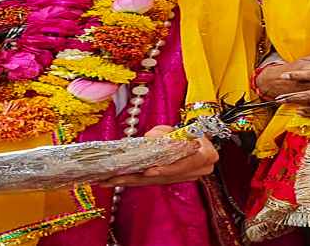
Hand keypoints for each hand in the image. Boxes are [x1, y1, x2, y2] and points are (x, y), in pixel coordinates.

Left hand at [99, 125, 218, 186]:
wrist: (200, 142)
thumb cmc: (189, 132)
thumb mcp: (179, 127)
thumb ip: (165, 133)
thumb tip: (149, 139)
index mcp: (204, 158)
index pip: (183, 166)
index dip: (165, 170)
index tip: (149, 171)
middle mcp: (194, 173)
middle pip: (160, 178)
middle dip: (134, 178)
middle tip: (111, 178)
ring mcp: (181, 179)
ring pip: (151, 182)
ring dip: (127, 181)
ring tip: (105, 181)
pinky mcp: (169, 180)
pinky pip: (148, 181)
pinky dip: (131, 180)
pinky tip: (113, 181)